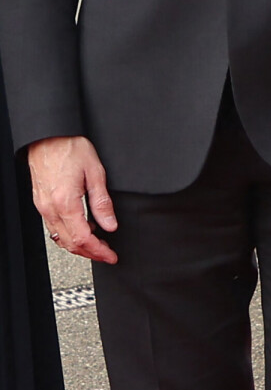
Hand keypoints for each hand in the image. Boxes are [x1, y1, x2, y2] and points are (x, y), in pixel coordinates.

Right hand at [27, 135, 118, 264]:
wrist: (47, 134)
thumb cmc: (68, 146)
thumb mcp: (95, 171)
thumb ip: (102, 202)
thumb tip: (110, 225)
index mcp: (66, 202)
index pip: (83, 238)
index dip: (99, 251)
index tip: (111, 255)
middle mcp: (51, 207)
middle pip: (70, 243)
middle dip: (90, 253)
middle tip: (107, 253)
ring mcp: (43, 206)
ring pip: (60, 238)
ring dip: (79, 245)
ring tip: (97, 243)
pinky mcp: (41, 202)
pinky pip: (54, 226)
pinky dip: (69, 233)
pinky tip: (83, 227)